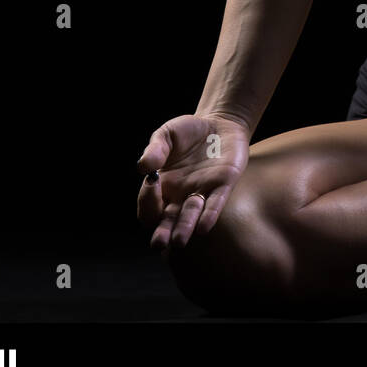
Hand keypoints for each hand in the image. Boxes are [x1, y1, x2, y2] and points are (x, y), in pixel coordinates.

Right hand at [136, 113, 250, 253]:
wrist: (220, 122)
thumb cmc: (188, 132)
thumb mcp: (167, 135)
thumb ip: (155, 149)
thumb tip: (143, 167)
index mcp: (163, 187)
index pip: (149, 205)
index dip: (147, 199)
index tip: (151, 183)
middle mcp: (181, 195)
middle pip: (168, 221)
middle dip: (163, 232)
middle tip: (158, 244)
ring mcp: (202, 192)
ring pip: (192, 216)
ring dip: (185, 228)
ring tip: (179, 240)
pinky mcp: (223, 185)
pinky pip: (215, 204)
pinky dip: (209, 215)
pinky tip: (204, 227)